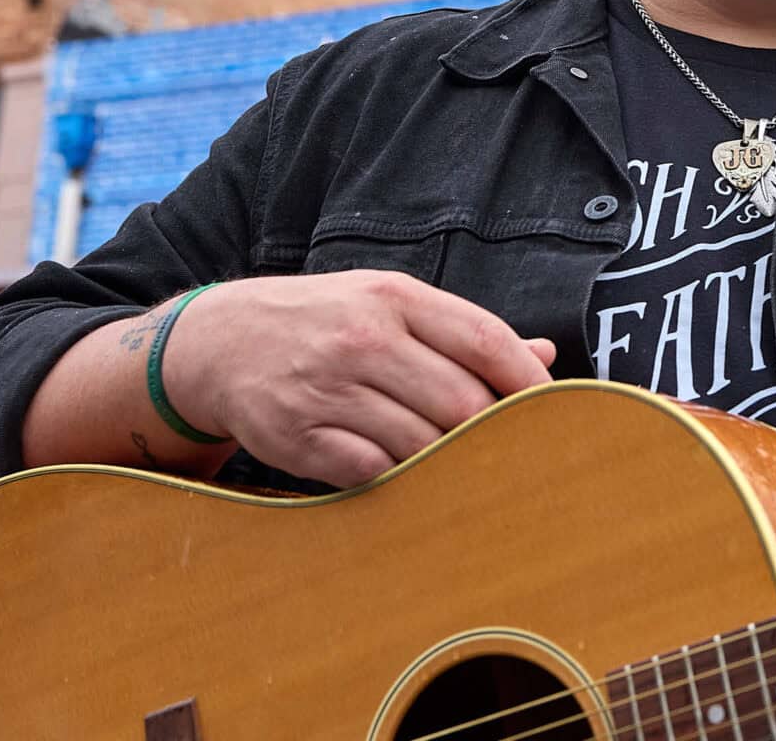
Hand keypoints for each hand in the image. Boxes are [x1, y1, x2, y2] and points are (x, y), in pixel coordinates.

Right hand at [162, 271, 556, 487]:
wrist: (220, 341)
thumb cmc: (326, 322)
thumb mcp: (389, 304)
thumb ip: (464, 332)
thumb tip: (543, 354)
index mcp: (394, 298)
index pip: (485, 340)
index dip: (529, 382)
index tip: (555, 411)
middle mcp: (362, 339)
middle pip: (461, 402)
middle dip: (490, 433)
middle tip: (504, 451)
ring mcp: (328, 388)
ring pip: (421, 444)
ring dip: (445, 461)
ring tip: (452, 463)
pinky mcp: (298, 437)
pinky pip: (373, 471)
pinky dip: (395, 477)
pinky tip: (396, 468)